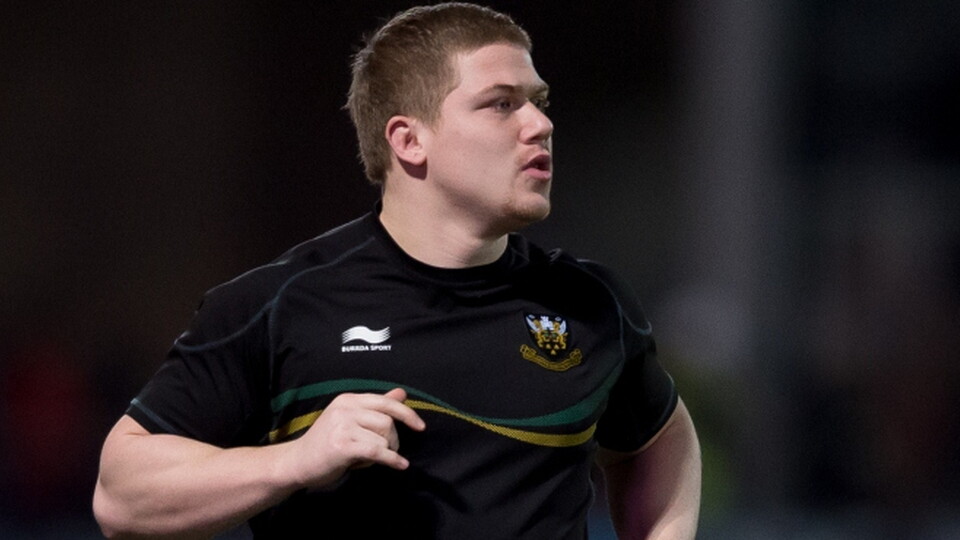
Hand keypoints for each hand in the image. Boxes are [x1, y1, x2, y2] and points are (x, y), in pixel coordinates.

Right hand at [278, 388, 424, 489]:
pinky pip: (377, 451)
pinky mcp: (341, 445)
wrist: (297, 462)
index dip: (407, 414)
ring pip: (383, 437)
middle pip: (387, 421)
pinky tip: (399, 465)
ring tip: (371, 458)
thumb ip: (376, 408)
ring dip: (386, 451)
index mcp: (348, 399)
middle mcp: (345, 408)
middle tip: (388, 451)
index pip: (385, 402)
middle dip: (394, 439)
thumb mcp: (351, 420)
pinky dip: (391, 459)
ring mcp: (342, 426)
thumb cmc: (326, 443)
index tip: (420, 426)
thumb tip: (401, 393)